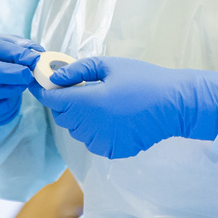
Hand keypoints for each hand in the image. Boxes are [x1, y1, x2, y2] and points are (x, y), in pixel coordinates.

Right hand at [0, 33, 43, 124]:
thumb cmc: (2, 57)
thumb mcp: (12, 46)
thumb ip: (24, 48)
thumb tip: (36, 56)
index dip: (11, 52)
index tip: (33, 59)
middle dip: (2, 73)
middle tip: (27, 75)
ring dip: (0, 92)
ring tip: (21, 87)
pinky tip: (8, 102)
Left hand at [30, 56, 217, 158]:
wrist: (175, 104)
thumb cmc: (145, 79)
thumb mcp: (111, 66)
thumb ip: (78, 70)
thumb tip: (54, 78)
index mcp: (90, 102)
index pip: (53, 100)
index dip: (44, 91)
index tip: (42, 83)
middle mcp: (92, 126)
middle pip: (63, 116)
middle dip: (65, 103)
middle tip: (80, 89)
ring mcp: (101, 142)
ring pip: (76, 130)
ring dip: (80, 117)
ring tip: (101, 103)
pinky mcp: (111, 151)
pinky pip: (91, 140)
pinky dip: (94, 130)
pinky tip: (112, 118)